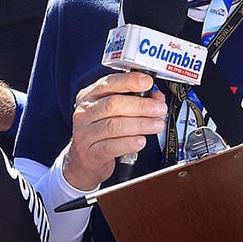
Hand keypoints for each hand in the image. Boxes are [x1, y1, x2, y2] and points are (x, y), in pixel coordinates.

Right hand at [60, 72, 166, 190]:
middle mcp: (84, 113)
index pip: (108, 83)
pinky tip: (141, 141)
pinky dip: (129, 143)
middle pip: (113, 104)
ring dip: (140, 124)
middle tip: (159, 109)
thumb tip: (157, 97)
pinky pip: (111, 147)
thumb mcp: (113, 113)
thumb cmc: (101, 132)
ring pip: (114, 126)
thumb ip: (134, 101)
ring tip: (157, 125)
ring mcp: (84, 134)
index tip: (148, 82)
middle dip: (141, 105)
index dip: (129, 81)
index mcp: (89, 96)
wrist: (83, 160)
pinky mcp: (89, 153)